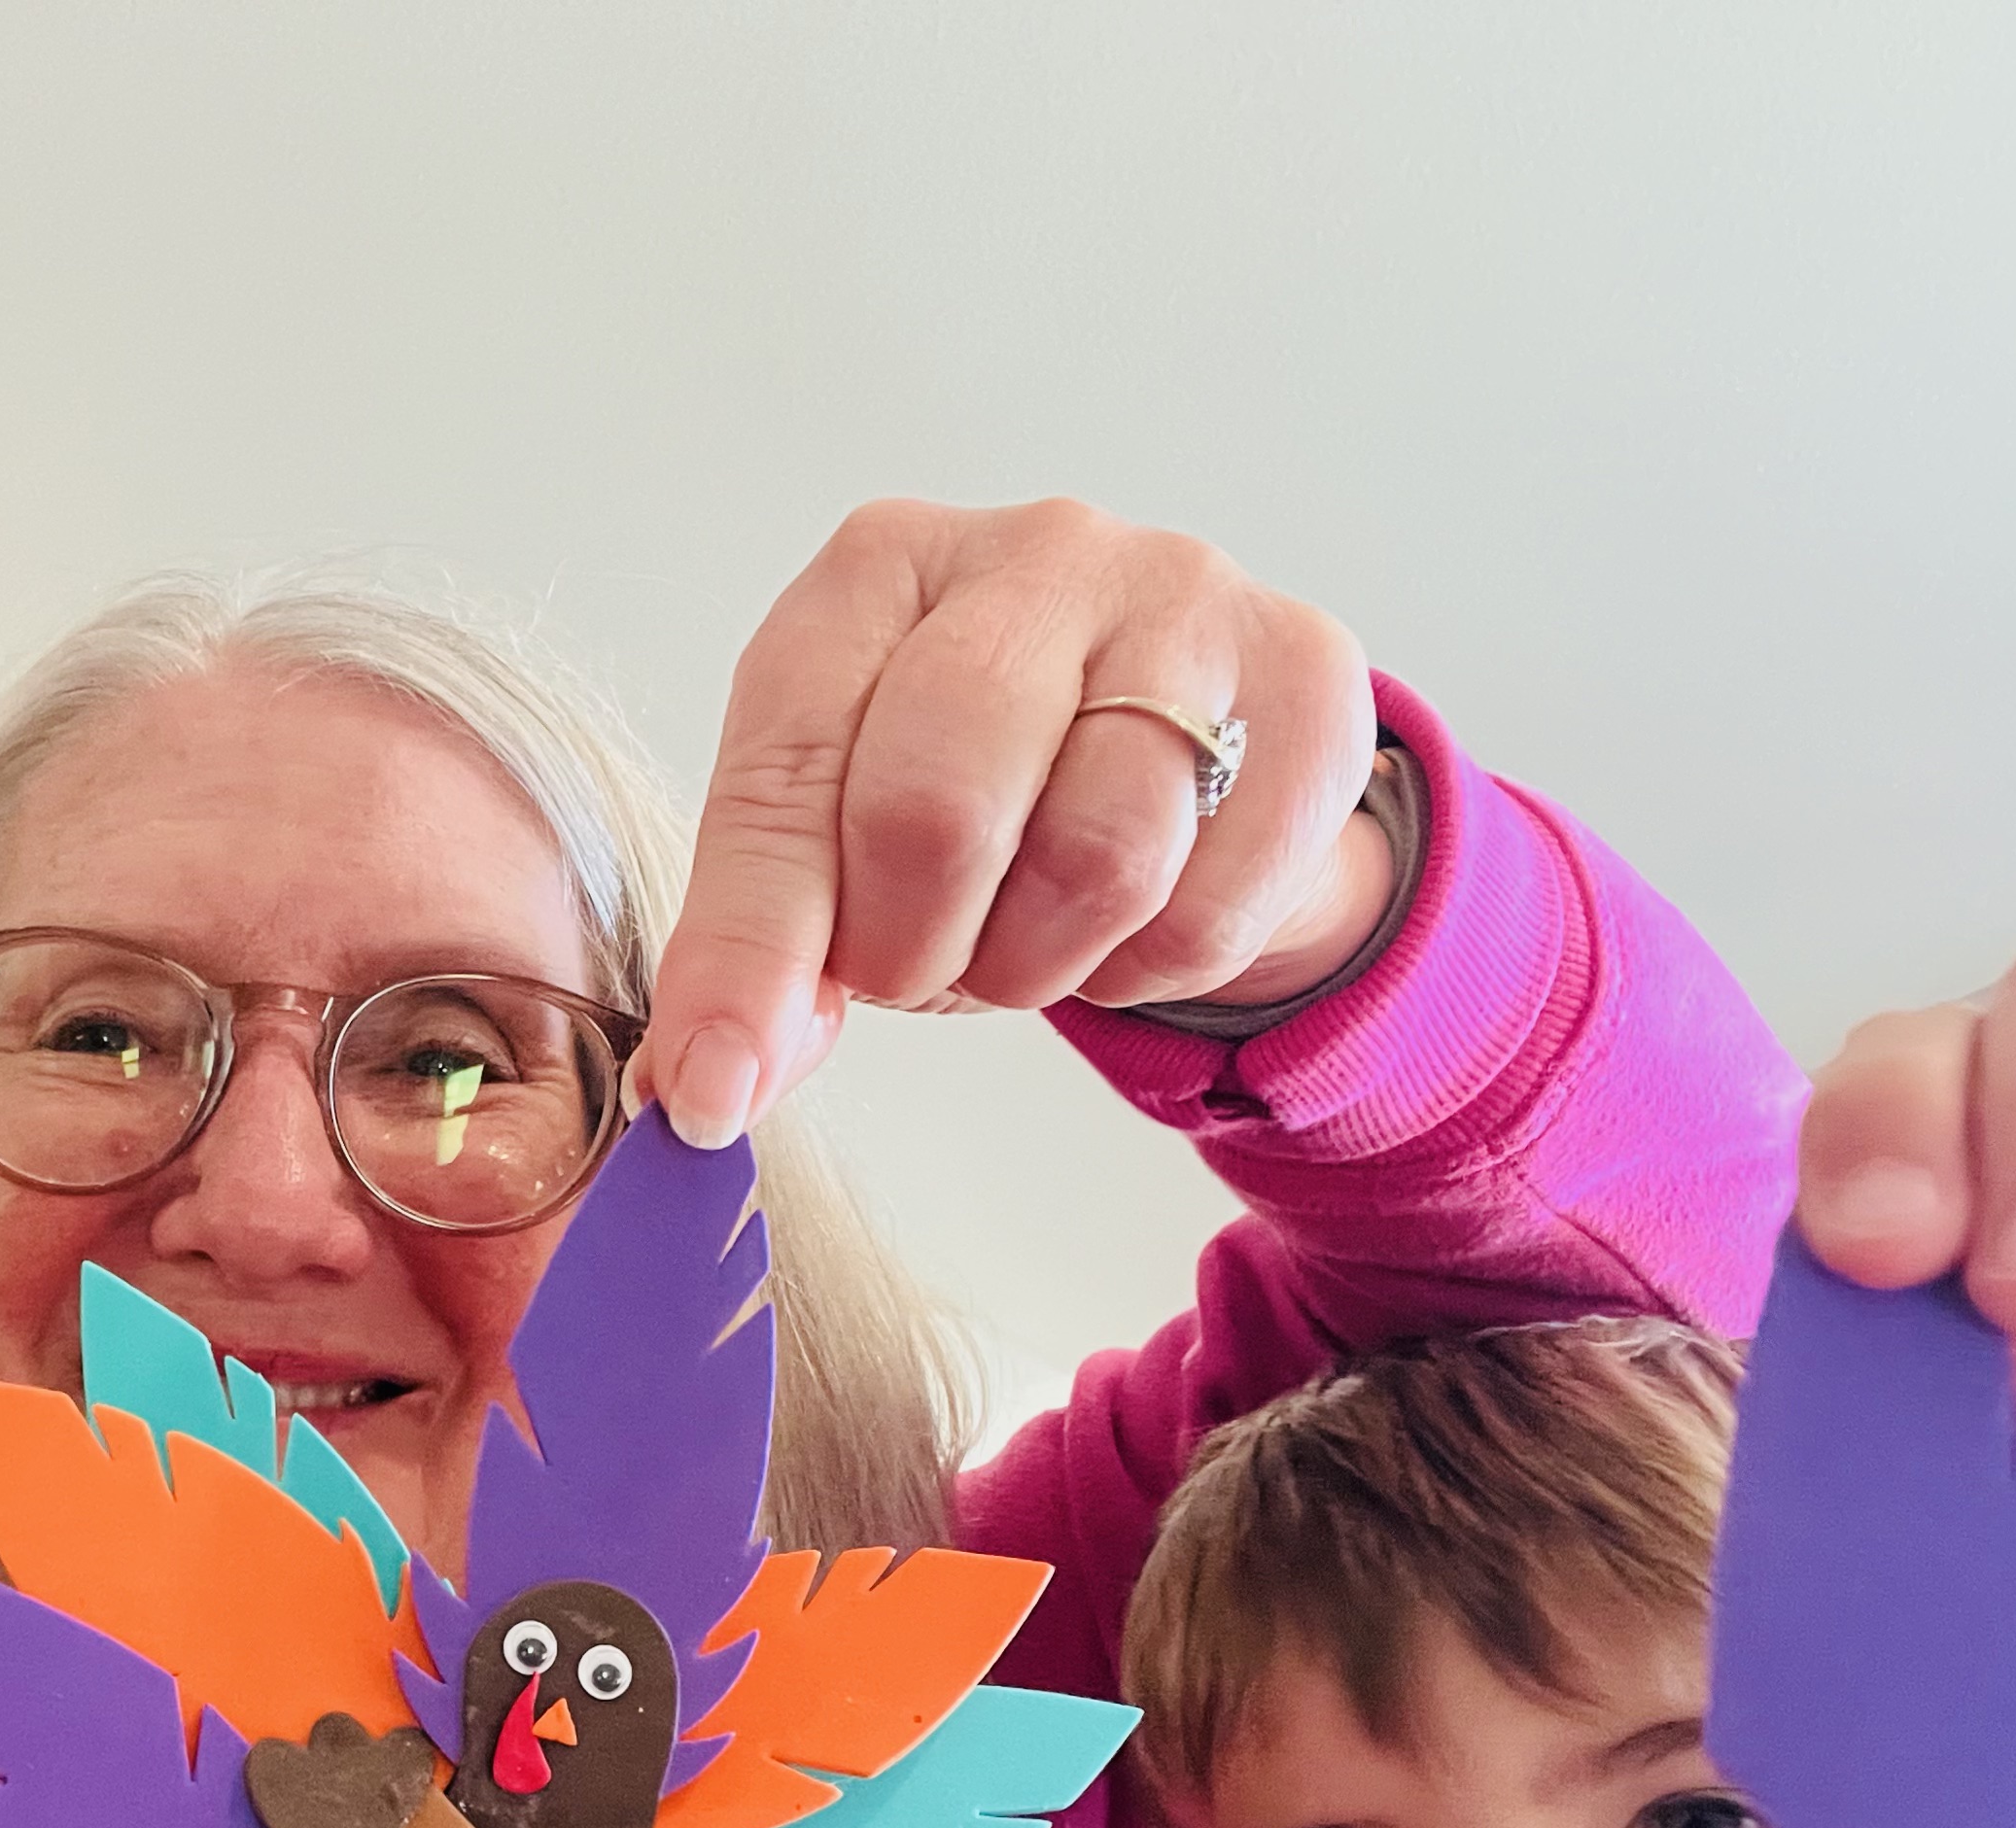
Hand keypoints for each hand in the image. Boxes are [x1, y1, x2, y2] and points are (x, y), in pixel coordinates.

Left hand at [643, 497, 1391, 1144]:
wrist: (1182, 742)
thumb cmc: (980, 780)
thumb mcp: (837, 839)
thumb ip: (765, 949)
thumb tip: (708, 1086)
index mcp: (874, 573)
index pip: (785, 774)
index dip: (749, 952)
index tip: (715, 1089)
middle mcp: (1031, 551)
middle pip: (940, 806)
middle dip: (913, 948)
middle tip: (920, 970)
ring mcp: (1184, 597)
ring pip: (1100, 856)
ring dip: (1039, 961)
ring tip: (1025, 934)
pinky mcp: (1307, 675)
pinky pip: (1215, 900)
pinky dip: (1154, 964)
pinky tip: (1129, 920)